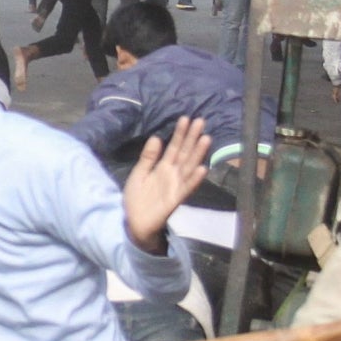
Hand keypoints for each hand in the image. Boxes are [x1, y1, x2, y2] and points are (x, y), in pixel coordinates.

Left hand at [123, 116, 210, 252]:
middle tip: (201, 121)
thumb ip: (148, 157)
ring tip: (206, 139)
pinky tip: (202, 168)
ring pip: (189, 167)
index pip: (174, 147)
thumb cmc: (137, 199)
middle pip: (185, 153)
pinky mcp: (175, 200)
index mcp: (163, 167)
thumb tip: (157, 137)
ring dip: (198, 154)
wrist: (134, 222)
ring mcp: (176, 186)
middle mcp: (173, 175)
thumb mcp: (139, 173)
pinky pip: (186, 188)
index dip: (180, 133)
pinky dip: (194, 179)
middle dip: (192, 138)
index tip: (186, 118)